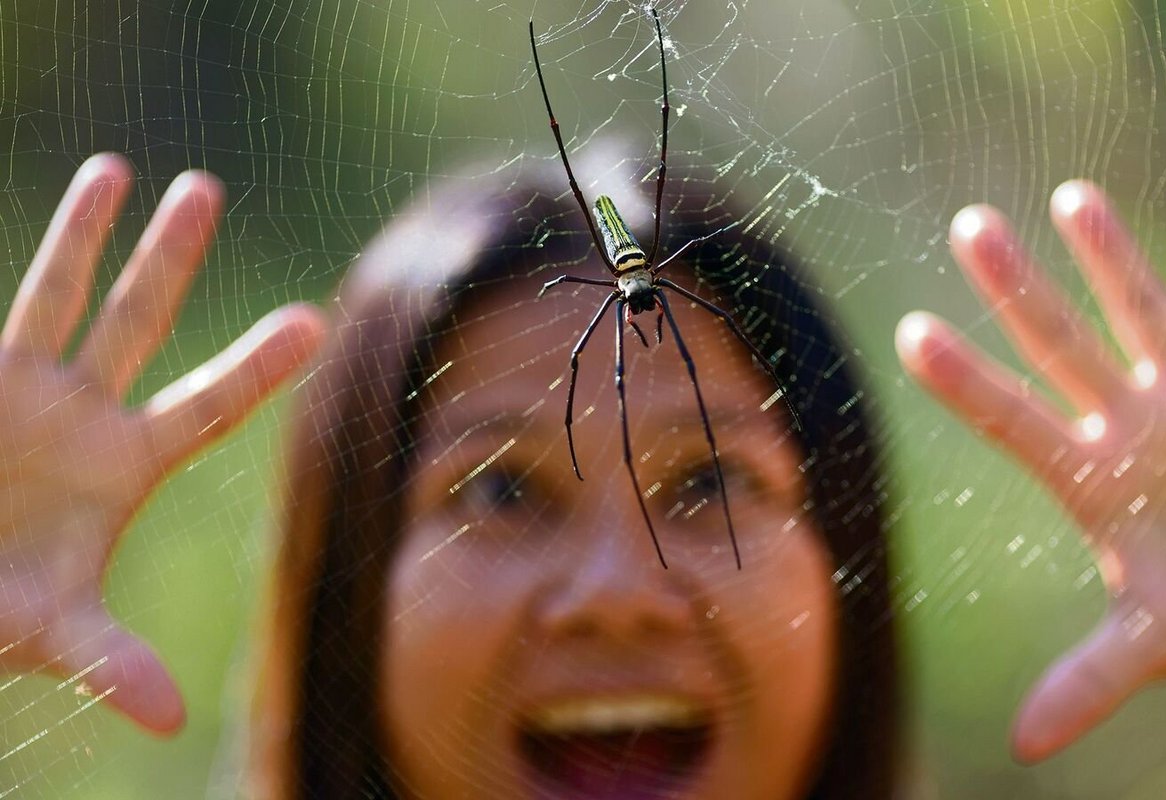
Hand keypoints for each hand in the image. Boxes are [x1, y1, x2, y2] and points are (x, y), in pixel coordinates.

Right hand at [0, 154, 325, 733]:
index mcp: (126, 463)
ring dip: (84, 236)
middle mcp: (83, 412)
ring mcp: (22, 388)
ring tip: (118, 169)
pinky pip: (0, 310)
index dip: (256, 365)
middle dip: (167, 260)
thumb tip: (174, 721)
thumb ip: (112, 662)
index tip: (314, 320)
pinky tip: (60, 204)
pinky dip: (17, 267)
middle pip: (138, 322)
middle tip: (204, 190)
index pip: (206, 403)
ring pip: (61, 297)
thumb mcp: (51, 632)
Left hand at [896, 180, 1165, 761]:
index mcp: (1094, 481)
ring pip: (1140, 314)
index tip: (910, 332)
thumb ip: (1089, 681)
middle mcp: (1131, 428)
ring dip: (1112, 257)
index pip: (1013, 417)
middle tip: (970, 225)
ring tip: (1071, 196)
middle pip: (1062, 343)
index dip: (966, 378)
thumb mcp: (1154, 645)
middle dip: (1021, 287)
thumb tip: (1023, 745)